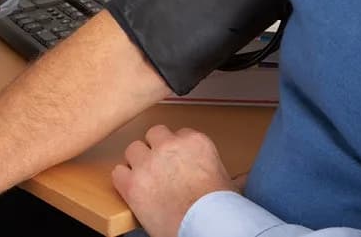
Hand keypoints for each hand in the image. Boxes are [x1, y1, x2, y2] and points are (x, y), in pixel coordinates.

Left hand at [111, 125, 235, 236]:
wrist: (205, 228)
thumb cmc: (218, 210)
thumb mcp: (228, 183)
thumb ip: (222, 172)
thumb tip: (242, 179)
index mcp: (195, 141)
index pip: (178, 133)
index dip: (176, 150)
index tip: (177, 162)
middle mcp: (170, 146)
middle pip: (154, 134)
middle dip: (155, 149)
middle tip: (160, 167)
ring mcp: (149, 162)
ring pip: (134, 149)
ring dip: (138, 163)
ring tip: (146, 179)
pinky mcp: (132, 183)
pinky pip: (118, 172)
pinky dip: (123, 181)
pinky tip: (133, 189)